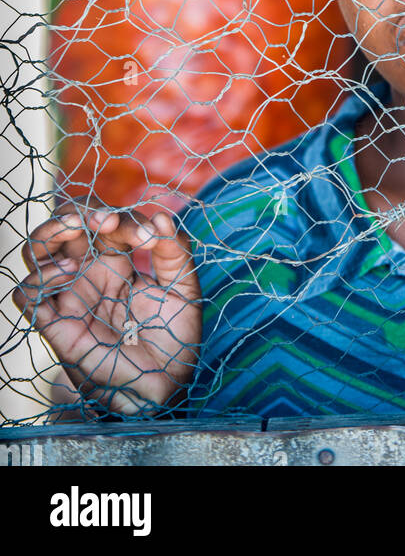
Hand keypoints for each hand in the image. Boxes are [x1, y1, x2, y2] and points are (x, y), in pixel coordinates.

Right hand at [14, 207, 200, 415]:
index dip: (124, 220)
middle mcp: (88, 273)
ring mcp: (69, 296)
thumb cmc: (175, 336)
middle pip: (62, 226)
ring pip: (36, 252)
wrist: (164, 386)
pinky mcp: (55, 324)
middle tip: (100, 220)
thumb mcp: (183, 289)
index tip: (147, 235)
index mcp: (117, 259)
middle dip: (76, 213)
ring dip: (48, 234)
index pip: (107, 223)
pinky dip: (38, 278)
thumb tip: (162, 216)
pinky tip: (67, 274)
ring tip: (74, 234)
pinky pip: (27, 295)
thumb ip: (175, 252)